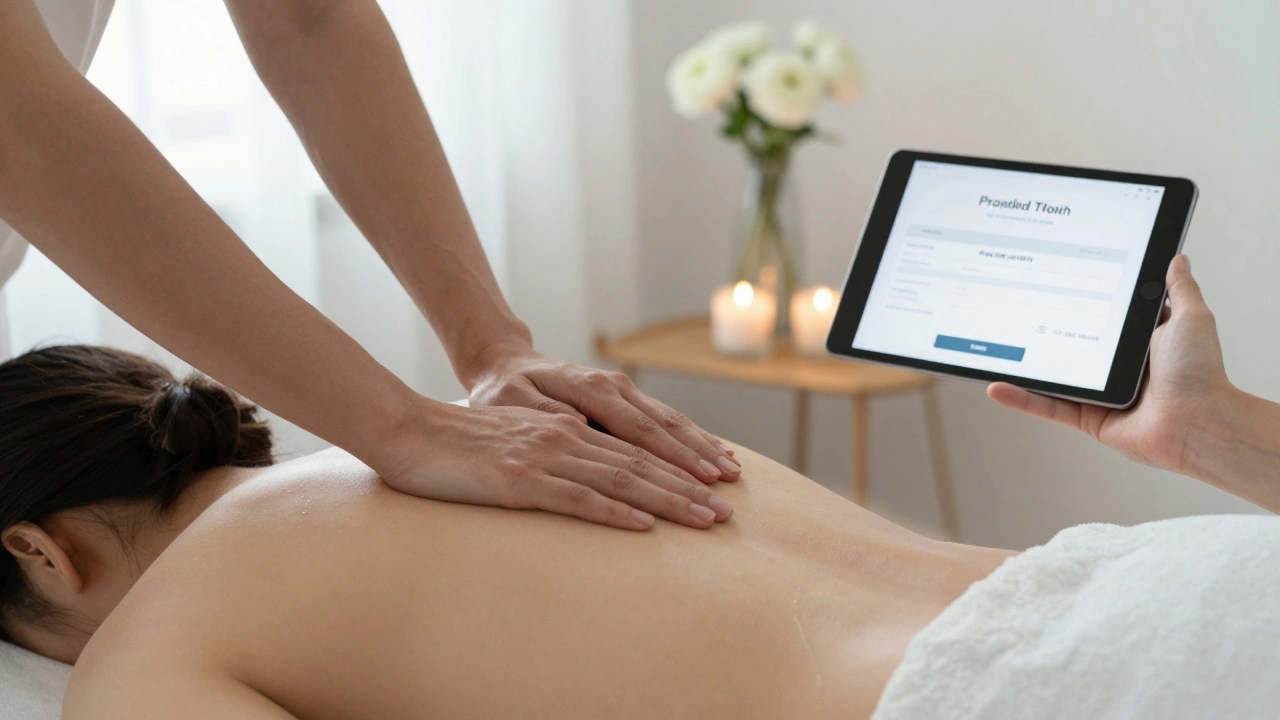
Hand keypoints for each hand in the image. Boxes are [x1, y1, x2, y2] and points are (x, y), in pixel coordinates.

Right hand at [373, 399, 734, 530]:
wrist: (407, 430)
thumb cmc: (459, 443)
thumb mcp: (518, 443)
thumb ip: (555, 454)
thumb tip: (590, 477)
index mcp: (567, 426)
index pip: (635, 448)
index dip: (678, 467)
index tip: (714, 487)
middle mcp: (564, 434)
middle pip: (640, 463)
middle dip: (688, 487)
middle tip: (727, 512)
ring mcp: (543, 455)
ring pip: (620, 479)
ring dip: (667, 501)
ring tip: (704, 519)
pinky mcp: (518, 479)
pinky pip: (575, 497)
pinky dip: (614, 512)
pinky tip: (643, 527)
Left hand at [464, 340, 741, 483]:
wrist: (504, 362)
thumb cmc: (501, 389)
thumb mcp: (505, 402)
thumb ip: (539, 416)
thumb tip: (574, 427)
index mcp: (589, 389)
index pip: (639, 431)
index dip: (673, 458)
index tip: (700, 481)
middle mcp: (614, 387)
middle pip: (666, 429)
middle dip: (700, 462)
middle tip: (727, 495)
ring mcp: (623, 390)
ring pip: (672, 422)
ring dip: (704, 449)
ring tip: (734, 475)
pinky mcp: (625, 398)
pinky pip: (665, 420)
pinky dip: (693, 439)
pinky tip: (716, 456)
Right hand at [987, 255, 1234, 474]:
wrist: (1200, 422)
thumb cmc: (1199, 373)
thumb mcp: (1189, 318)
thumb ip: (1178, 289)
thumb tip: (1176, 258)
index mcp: (1139, 342)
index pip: (1102, 316)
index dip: (1079, 301)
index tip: (1054, 282)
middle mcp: (1118, 368)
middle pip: (1070, 344)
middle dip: (1041, 329)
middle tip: (1012, 308)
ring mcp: (1101, 394)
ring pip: (1052, 376)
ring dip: (1022, 365)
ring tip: (995, 347)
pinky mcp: (1088, 418)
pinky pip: (1048, 406)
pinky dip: (1020, 398)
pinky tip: (997, 386)